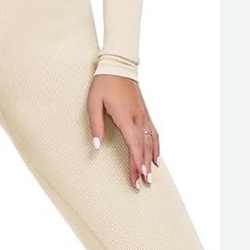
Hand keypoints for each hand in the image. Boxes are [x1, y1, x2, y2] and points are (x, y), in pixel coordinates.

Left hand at [88, 75, 160, 190]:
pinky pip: (154, 133)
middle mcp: (138, 118)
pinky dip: (156, 147)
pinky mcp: (145, 113)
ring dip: (150, 160)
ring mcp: (144, 115)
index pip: (133, 145)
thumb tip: (97, 147)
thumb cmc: (103, 84)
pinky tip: (156, 157)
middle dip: (143, 167)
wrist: (118, 65)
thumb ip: (95, 125)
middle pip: (143, 147)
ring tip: (150, 176)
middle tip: (143, 184)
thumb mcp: (93, 103)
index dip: (136, 163)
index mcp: (125, 117)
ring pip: (151, 142)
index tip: (138, 177)